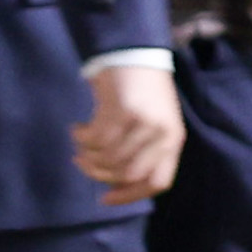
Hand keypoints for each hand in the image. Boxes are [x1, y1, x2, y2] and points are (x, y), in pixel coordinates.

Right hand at [74, 64, 185, 204]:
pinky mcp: (124, 110)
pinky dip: (82, 138)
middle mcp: (163, 135)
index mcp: (174, 141)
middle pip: (128, 175)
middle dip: (99, 174)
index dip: (130, 196)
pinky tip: (78, 128)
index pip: (158, 182)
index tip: (104, 199)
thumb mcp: (153, 124)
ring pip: (110, 158)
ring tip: (80, 145)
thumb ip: (144, 152)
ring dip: (88, 156)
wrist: (136, 52)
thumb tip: (116, 184)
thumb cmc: (141, 92)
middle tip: (81, 164)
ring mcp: (145, 123)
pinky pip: (97, 139)